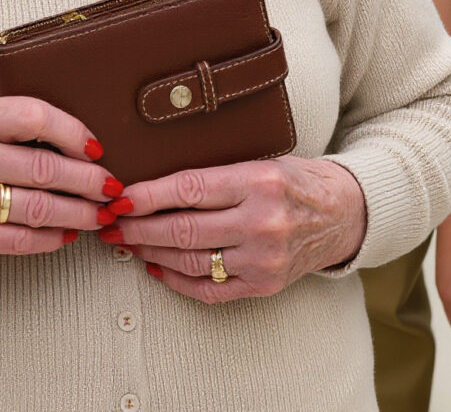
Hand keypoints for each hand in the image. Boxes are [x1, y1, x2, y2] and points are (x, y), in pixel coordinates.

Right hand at [0, 98, 118, 264]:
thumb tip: (75, 137)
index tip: (96, 146)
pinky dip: (51, 239)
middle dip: (88, 180)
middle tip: (112, 186)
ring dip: (79, 213)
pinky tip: (68, 234)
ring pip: (38, 206)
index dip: (74, 131)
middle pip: (44, 167)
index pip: (34, 116)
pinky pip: (19, 239)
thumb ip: (7, 123)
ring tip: (100, 213)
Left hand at [114, 157, 365, 303]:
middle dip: (139, 228)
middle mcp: (261, 223)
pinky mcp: (263, 286)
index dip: (148, 196)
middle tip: (110, 223)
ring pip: (191, 261)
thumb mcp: (258, 160)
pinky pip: (208, 290)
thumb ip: (214, 173)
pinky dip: (176, 280)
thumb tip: (151, 181)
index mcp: (258, 182)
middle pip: (184, 230)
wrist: (340, 213)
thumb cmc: (292, 178)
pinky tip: (155, 268)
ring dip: (151, 253)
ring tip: (126, 242)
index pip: (189, 190)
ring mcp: (262, 260)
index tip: (119, 197)